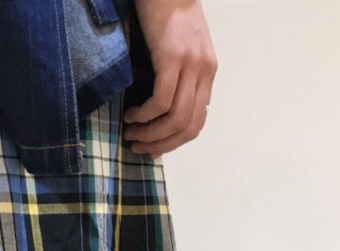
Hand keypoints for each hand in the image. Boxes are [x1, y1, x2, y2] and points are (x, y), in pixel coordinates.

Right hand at [124, 0, 217, 156]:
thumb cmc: (167, 13)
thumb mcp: (180, 48)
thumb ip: (180, 76)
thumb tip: (163, 110)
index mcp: (208, 72)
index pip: (198, 121)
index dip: (175, 142)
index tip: (154, 148)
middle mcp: (204, 71)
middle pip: (188, 126)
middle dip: (161, 144)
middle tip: (139, 148)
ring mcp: (190, 65)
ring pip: (175, 118)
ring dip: (150, 134)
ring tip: (131, 134)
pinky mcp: (172, 58)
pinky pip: (161, 101)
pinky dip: (145, 116)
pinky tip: (131, 115)